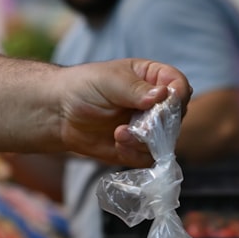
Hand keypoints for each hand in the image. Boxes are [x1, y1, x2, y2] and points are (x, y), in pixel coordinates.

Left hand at [56, 59, 191, 166]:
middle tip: (139, 124)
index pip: (178, 85)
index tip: (166, 100)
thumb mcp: (110, 81)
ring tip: (120, 134)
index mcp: (153, 79)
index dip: (178, 93)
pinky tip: (118, 143)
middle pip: (176, 117)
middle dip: (159, 123)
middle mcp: (156, 105)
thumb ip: (136, 89)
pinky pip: (149, 158)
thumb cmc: (85, 87)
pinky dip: (135, 153)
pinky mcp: (137, 149)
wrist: (60, 112)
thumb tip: (162, 95)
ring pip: (165, 141)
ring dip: (145, 141)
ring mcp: (148, 129)